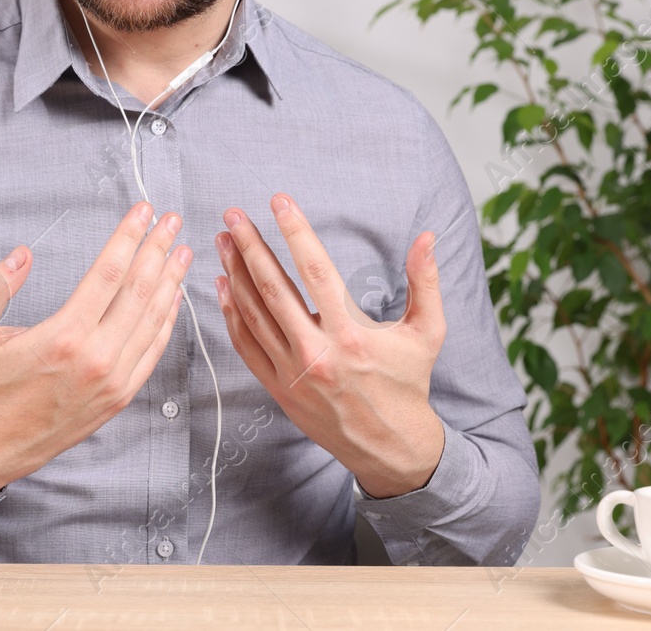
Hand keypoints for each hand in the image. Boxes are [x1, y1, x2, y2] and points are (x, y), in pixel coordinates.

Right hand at [0, 201, 192, 502]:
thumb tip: (24, 254)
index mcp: (63, 336)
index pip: (108, 273)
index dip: (129, 236)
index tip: (144, 210)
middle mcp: (96, 357)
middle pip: (140, 290)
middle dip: (159, 249)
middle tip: (173, 221)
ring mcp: (113, 380)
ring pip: (153, 320)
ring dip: (170, 280)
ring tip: (181, 250)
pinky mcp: (119, 397)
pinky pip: (152, 351)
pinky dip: (167, 320)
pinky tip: (173, 296)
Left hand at [213, 193, 446, 498]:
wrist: (391, 447)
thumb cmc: (409, 384)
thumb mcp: (427, 332)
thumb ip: (425, 282)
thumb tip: (426, 237)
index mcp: (351, 334)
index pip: (315, 270)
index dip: (295, 231)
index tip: (279, 202)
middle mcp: (316, 352)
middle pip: (273, 288)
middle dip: (250, 246)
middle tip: (232, 215)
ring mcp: (292, 372)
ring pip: (254, 314)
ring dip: (234, 273)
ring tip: (223, 241)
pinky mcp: (278, 388)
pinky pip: (246, 345)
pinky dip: (231, 314)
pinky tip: (223, 287)